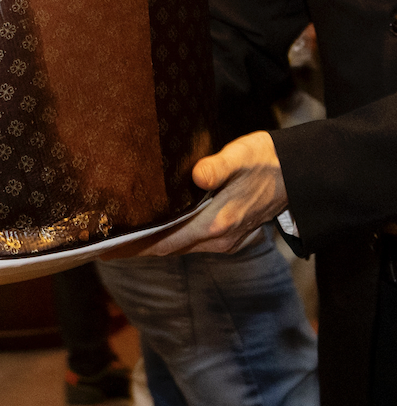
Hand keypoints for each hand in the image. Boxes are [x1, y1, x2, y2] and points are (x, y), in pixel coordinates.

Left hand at [101, 131, 287, 259]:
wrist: (302, 174)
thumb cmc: (269, 160)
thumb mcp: (242, 155)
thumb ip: (217, 167)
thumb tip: (196, 176)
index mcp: (218, 222)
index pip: (166, 241)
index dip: (136, 247)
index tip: (107, 249)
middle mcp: (220, 238)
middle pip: (168, 249)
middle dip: (137, 248)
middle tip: (103, 245)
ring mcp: (227, 240)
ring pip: (181, 247)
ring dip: (153, 245)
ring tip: (123, 239)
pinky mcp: (231, 234)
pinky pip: (193, 243)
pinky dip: (171, 239)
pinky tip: (157, 230)